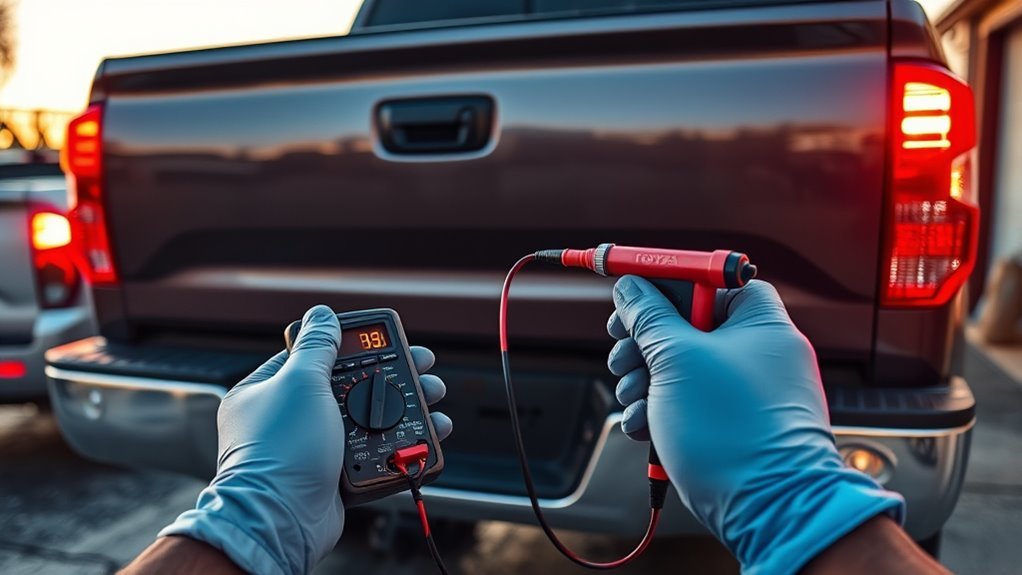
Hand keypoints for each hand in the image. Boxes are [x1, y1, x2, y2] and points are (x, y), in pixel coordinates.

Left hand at [160, 305, 451, 574]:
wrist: (281, 520)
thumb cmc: (282, 450)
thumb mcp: (301, 383)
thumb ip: (316, 346)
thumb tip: (321, 313)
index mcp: (270, 390)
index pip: (318, 355)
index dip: (359, 345)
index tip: (391, 342)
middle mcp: (291, 419)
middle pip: (353, 387)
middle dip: (395, 378)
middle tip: (426, 370)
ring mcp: (314, 449)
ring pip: (369, 421)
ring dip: (407, 410)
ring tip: (434, 402)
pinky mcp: (335, 478)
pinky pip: (375, 454)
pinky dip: (403, 445)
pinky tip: (426, 435)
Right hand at [607, 277, 902, 573]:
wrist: (768, 509)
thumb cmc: (734, 431)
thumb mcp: (677, 359)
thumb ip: (649, 316)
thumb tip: (630, 288)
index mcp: (760, 322)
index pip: (712, 278)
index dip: (670, 282)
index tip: (633, 294)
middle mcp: (758, 352)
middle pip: (688, 323)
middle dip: (645, 340)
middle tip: (624, 353)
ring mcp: (746, 391)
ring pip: (681, 366)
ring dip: (645, 378)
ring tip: (634, 399)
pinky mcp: (732, 424)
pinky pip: (688, 401)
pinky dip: (660, 408)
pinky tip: (642, 424)